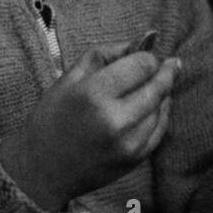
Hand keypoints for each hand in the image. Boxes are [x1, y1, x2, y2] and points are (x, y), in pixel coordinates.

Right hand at [0, 43, 178, 209]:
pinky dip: (160, 114)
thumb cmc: (51, 119)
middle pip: (158, 87)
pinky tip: (153, 107)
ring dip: (162, 94)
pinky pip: (160, 129)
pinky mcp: (135, 159)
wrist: (42, 170)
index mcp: (94, 94)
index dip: (149, 57)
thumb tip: (142, 41)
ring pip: (162, 108)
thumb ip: (105, 54)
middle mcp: (115, 120)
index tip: (147, 54)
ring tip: (154, 85)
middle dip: (165, 72)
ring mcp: (128, 143)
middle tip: (171, 64)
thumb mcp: (69, 78)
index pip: (142, 66)